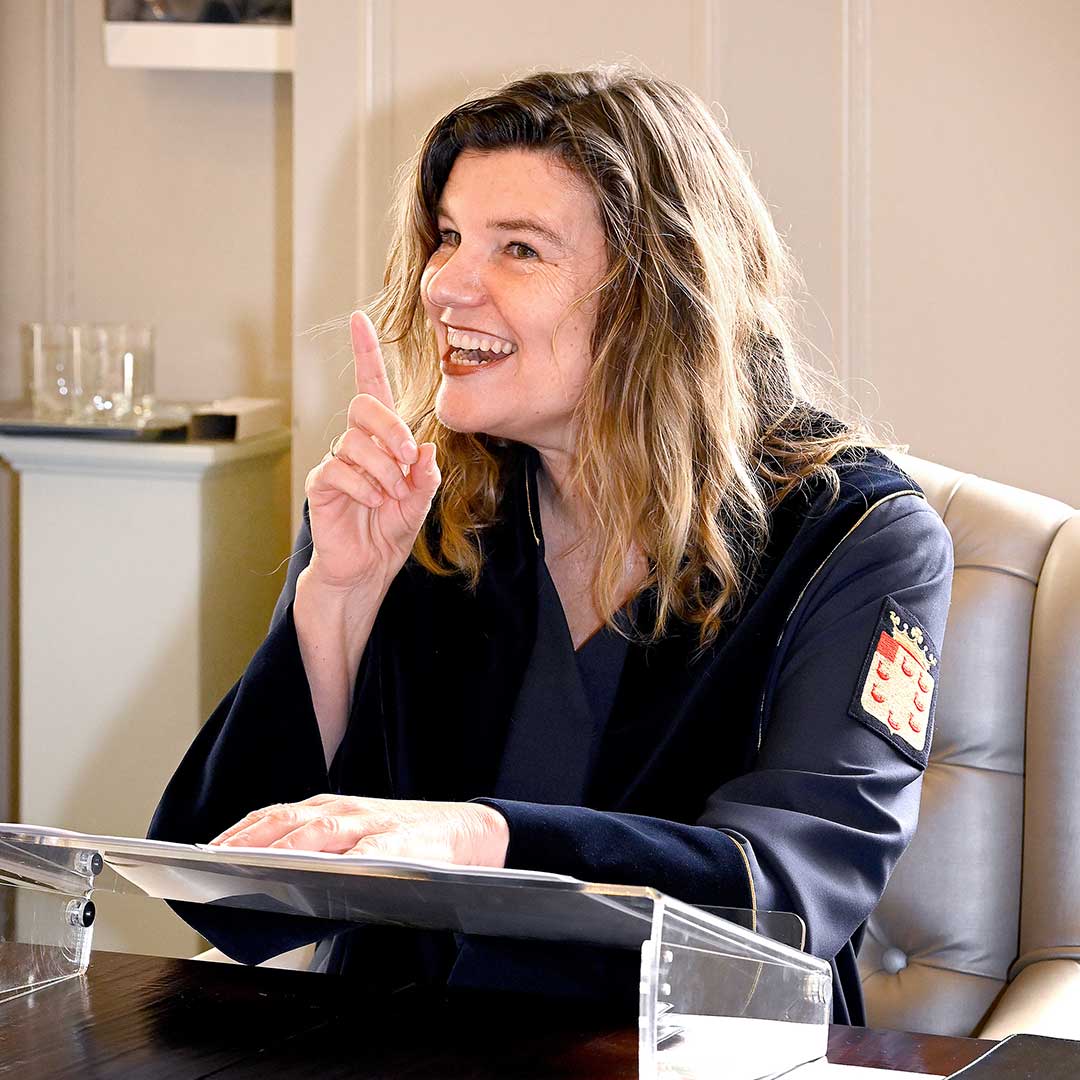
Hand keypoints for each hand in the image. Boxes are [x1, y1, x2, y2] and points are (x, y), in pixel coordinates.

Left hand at [208, 794, 509, 867]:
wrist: (467, 832)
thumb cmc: (404, 843)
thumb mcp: (356, 840)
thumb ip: (318, 853)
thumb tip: (265, 887)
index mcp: (329, 809)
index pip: (272, 817)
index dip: (237, 832)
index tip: (203, 853)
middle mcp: (345, 810)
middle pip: (286, 821)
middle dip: (247, 842)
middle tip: (214, 863)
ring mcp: (372, 824)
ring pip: (320, 833)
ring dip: (283, 850)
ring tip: (252, 868)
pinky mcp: (401, 843)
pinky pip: (368, 852)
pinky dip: (344, 860)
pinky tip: (325, 873)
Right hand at [304, 311, 440, 592]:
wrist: (366, 569)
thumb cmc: (390, 530)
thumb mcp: (419, 502)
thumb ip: (424, 477)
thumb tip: (425, 450)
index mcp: (382, 440)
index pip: (372, 387)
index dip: (366, 353)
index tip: (359, 318)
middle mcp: (356, 443)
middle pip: (365, 406)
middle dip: (392, 428)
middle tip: (407, 460)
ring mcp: (336, 462)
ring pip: (356, 442)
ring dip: (383, 470)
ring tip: (390, 496)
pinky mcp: (321, 484)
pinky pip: (341, 471)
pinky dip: (366, 488)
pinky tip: (373, 505)